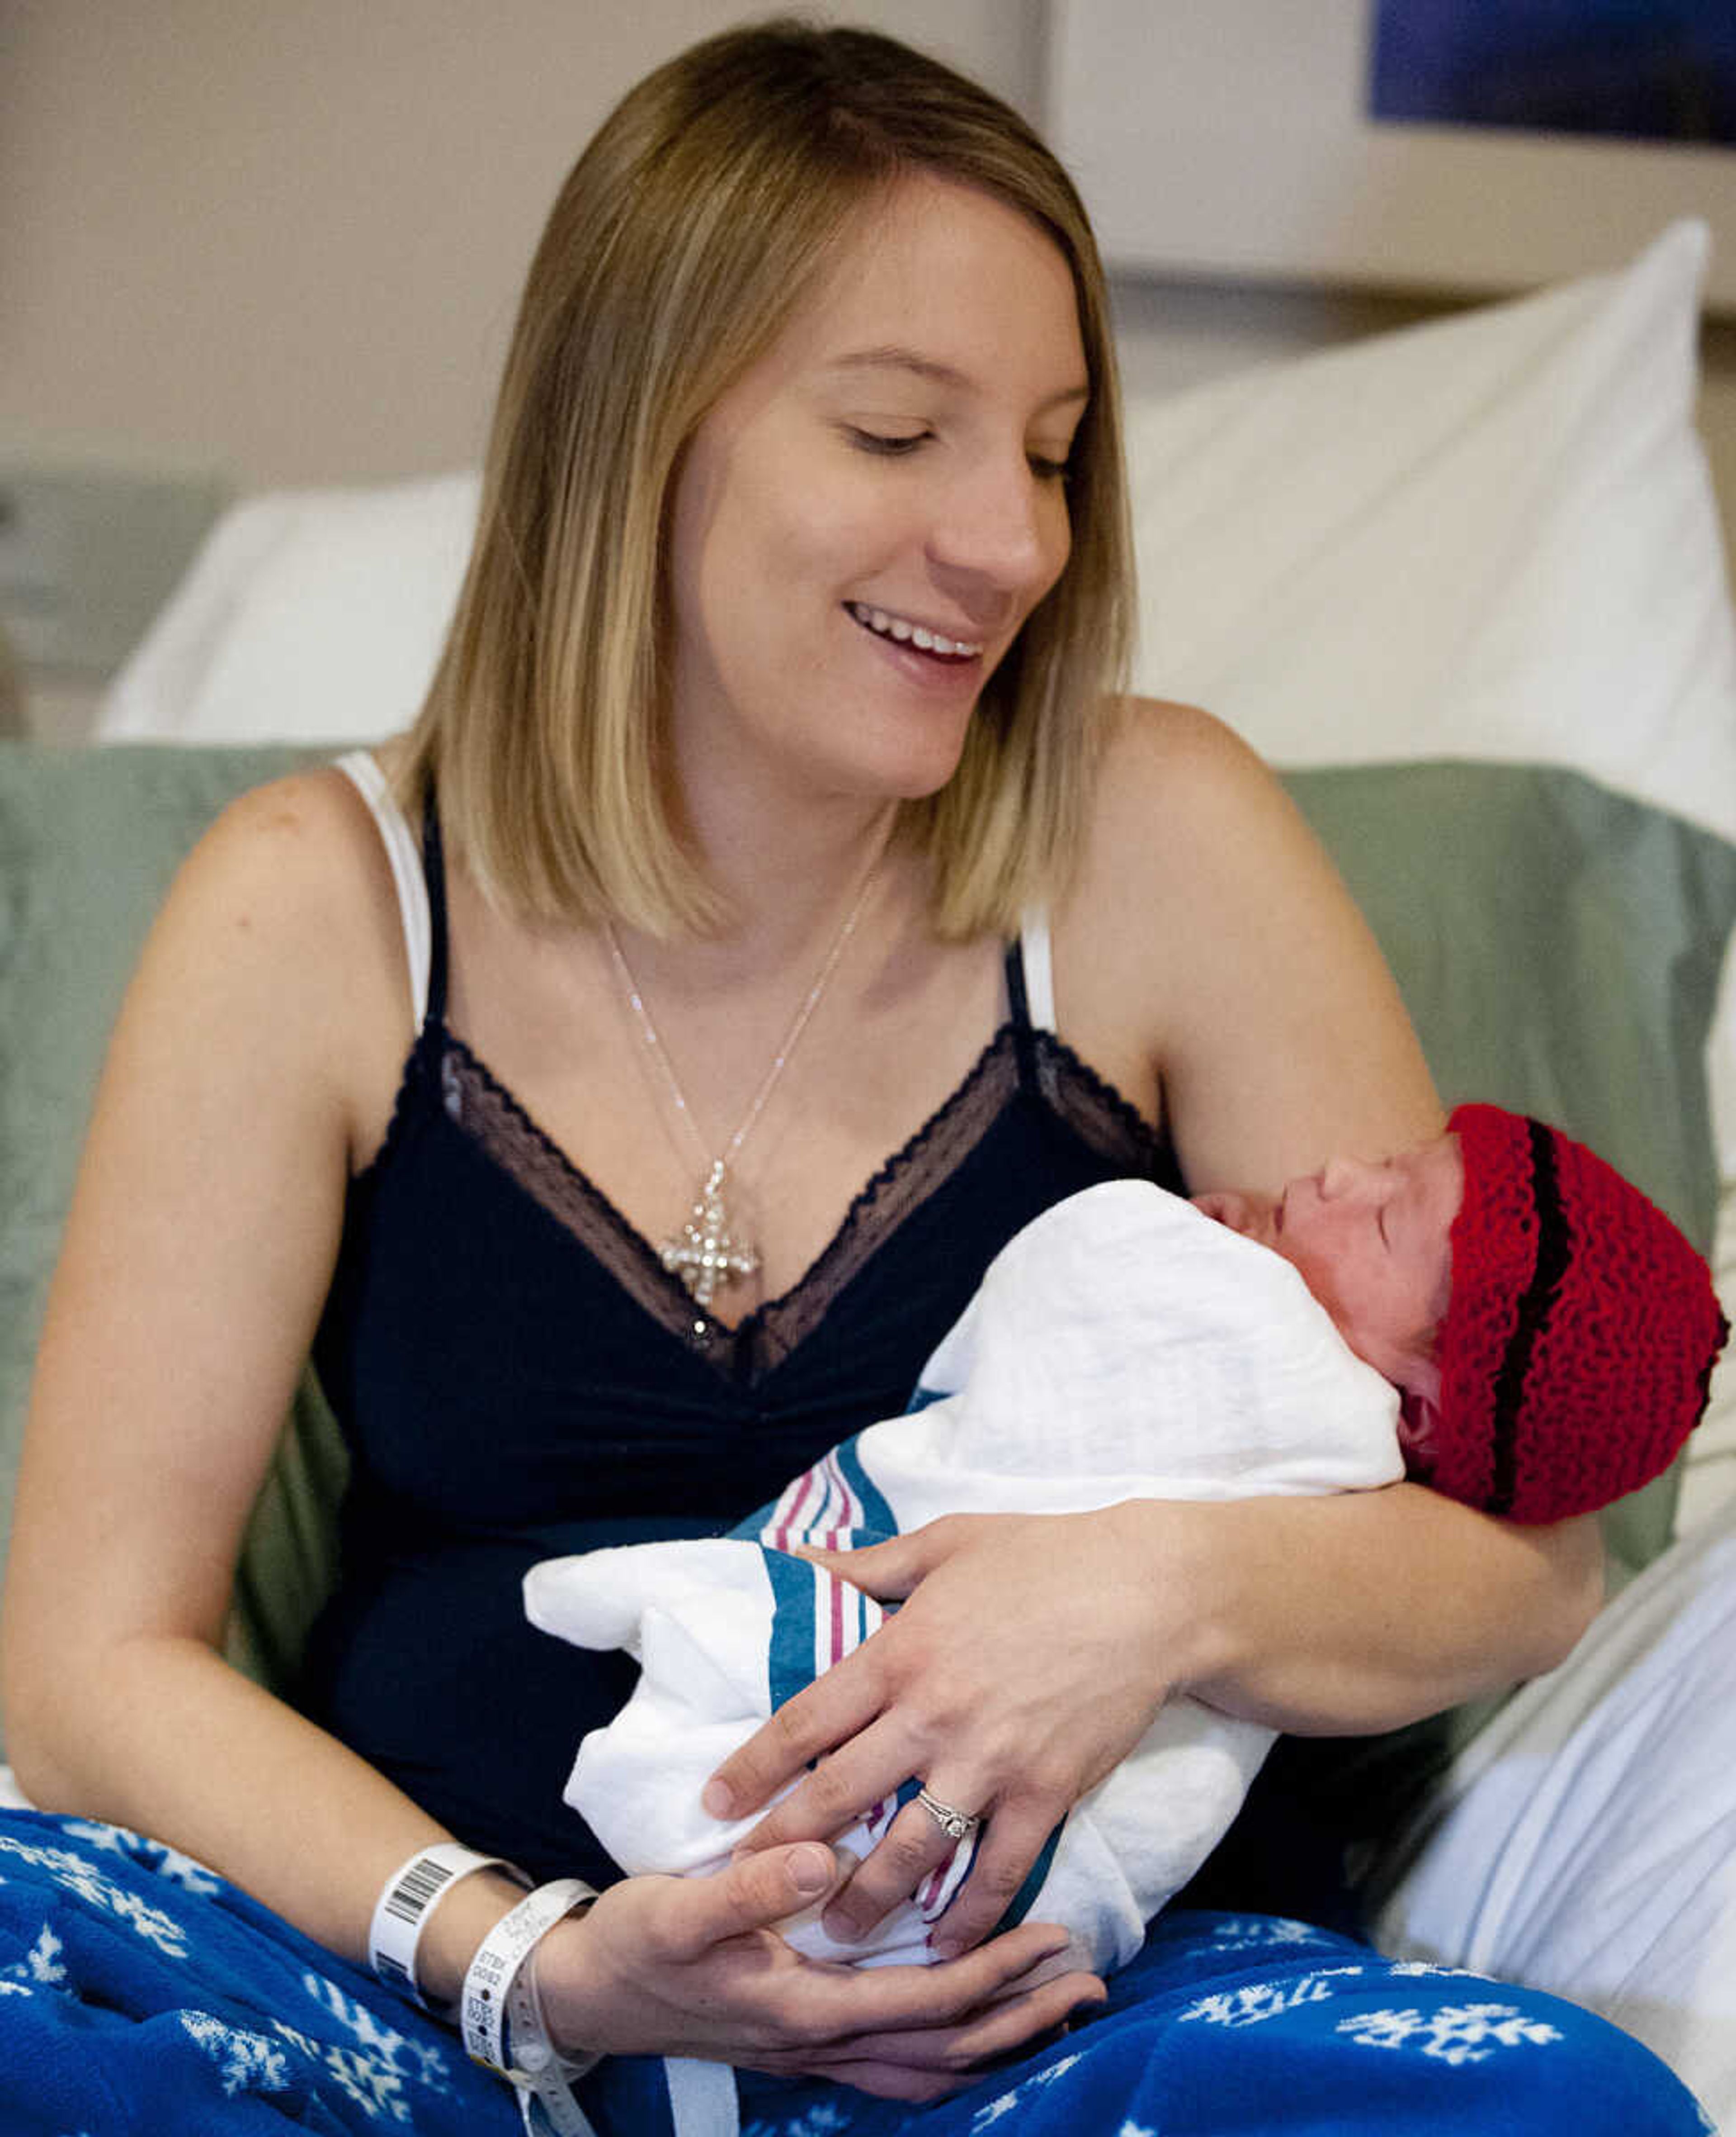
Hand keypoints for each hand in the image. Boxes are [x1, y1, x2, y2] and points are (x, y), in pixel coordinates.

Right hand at [535, 1842, 1104, 2100]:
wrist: (591, 1995)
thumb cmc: (639, 1945)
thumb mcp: (680, 1910)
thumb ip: (751, 1888)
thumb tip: (823, 1861)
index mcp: (806, 2008)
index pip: (927, 2001)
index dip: (994, 1975)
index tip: (1052, 1941)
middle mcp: (823, 2041)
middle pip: (947, 2047)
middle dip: (1021, 2016)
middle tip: (1089, 1981)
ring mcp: (817, 2050)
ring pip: (931, 2064)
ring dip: (997, 2039)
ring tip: (1054, 2004)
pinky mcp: (808, 2037)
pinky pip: (901, 2059)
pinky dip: (951, 2045)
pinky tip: (974, 2021)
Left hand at [705, 1508, 1181, 1956]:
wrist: (1147, 1591)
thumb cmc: (1042, 1555)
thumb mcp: (944, 1542)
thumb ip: (867, 1564)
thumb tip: (800, 1561)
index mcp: (901, 1652)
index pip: (806, 1722)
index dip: (754, 1768)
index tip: (715, 1805)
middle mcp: (934, 1715)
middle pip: (841, 1797)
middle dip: (787, 1846)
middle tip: (750, 1884)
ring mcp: (992, 1761)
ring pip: (910, 1850)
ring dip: (866, 1898)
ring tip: (833, 1933)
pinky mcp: (1047, 1793)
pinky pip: (997, 1870)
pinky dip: (969, 1916)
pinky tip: (942, 1945)